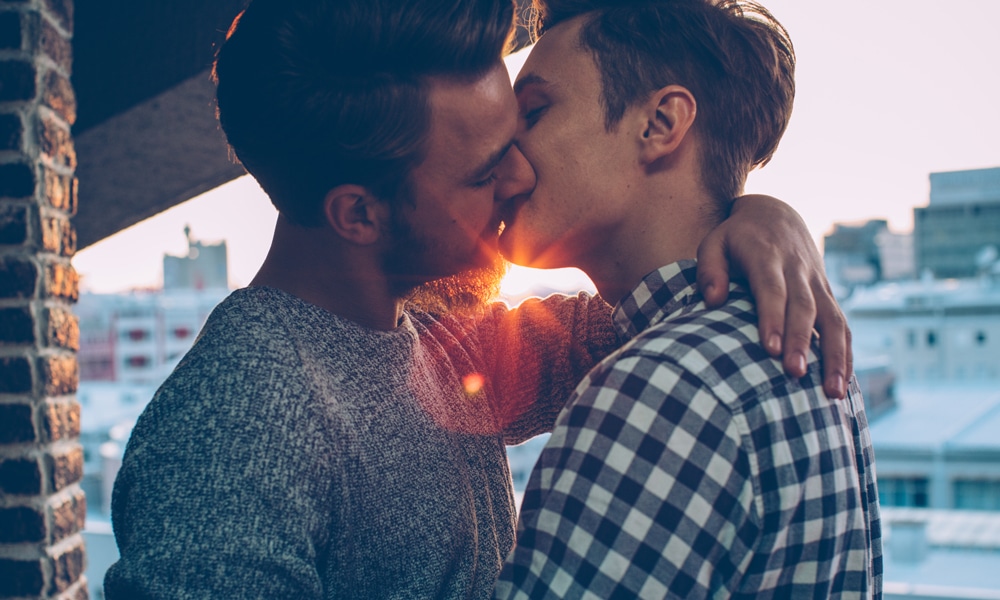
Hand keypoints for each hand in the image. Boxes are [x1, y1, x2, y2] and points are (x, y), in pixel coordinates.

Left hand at [695, 194, 850, 398]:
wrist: (775, 214)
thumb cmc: (736, 236)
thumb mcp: (714, 242)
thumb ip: (710, 269)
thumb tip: (712, 300)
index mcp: (767, 256)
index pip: (772, 289)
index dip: (772, 318)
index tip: (769, 349)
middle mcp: (797, 269)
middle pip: (803, 307)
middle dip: (801, 341)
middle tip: (795, 374)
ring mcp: (817, 283)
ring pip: (832, 319)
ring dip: (835, 356)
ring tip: (833, 393)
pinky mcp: (827, 294)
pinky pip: (841, 325)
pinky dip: (845, 353)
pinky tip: (844, 384)